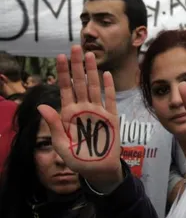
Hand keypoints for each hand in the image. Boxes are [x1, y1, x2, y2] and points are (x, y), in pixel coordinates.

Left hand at [38, 46, 122, 192]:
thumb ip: (54, 125)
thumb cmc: (78, 160)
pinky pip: (110, 100)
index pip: (65, 88)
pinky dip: (108, 87)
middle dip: (77, 65)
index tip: (59, 57)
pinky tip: (106, 75)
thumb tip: (42, 106)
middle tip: (76, 47)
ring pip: (94, 87)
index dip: (62, 73)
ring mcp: (98, 112)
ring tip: (90, 55)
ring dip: (92, 71)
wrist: (99, 170)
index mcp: (69, 114)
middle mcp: (83, 109)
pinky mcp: (111, 118)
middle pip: (80, 83)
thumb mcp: (61, 145)